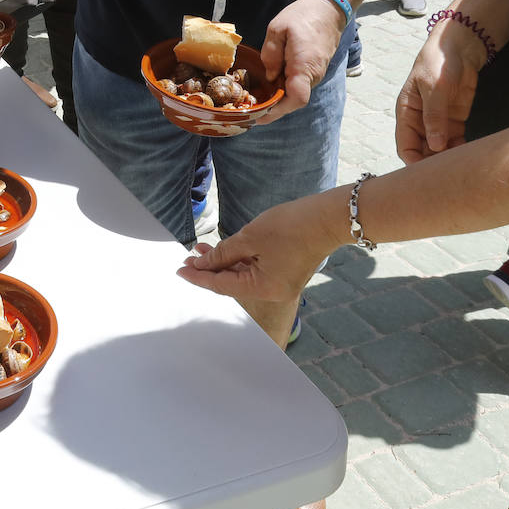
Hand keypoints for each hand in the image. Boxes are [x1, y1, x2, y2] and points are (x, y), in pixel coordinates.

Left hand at [177, 196, 340, 346]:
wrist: (328, 217)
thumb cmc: (291, 226)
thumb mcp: (250, 237)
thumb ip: (224, 252)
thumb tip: (204, 264)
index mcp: (263, 289)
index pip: (222, 286)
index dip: (199, 277)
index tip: (180, 270)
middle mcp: (272, 291)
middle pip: (232, 283)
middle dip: (209, 269)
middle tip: (188, 258)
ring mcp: (280, 283)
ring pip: (244, 275)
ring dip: (223, 262)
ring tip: (201, 249)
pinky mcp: (285, 272)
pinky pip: (256, 269)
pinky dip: (239, 260)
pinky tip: (225, 249)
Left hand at [257, 0, 344, 121]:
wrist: (329, 9)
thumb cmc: (303, 16)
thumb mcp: (278, 28)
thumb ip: (270, 54)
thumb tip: (269, 76)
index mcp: (304, 65)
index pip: (296, 98)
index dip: (278, 111)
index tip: (260, 116)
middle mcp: (314, 74)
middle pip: (294, 100)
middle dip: (274, 107)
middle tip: (251, 107)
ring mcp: (317, 73)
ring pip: (297, 93)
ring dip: (279, 97)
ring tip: (258, 96)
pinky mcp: (316, 69)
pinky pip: (300, 84)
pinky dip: (285, 88)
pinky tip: (271, 82)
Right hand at [394, 30, 481, 163]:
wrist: (460, 47)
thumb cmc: (439, 62)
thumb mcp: (434, 87)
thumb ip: (434, 116)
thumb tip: (435, 145)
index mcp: (407, 112)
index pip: (405, 145)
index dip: (414, 162)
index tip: (427, 175)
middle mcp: (420, 121)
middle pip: (422, 152)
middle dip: (432, 165)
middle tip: (447, 176)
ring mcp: (438, 122)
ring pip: (439, 150)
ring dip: (447, 160)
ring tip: (460, 168)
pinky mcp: (455, 121)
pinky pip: (455, 142)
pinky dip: (460, 151)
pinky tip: (468, 156)